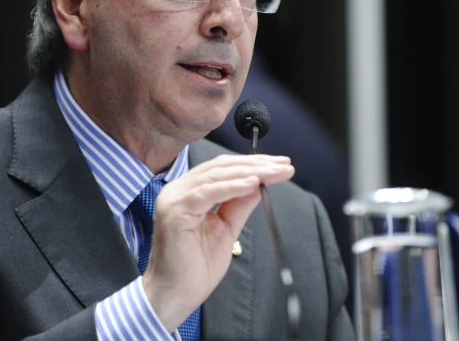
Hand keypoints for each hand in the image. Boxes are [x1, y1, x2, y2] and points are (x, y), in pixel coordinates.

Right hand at [142, 154, 293, 330]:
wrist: (174, 295)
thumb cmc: (194, 268)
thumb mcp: (226, 229)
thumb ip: (239, 205)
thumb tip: (259, 185)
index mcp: (189, 193)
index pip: (223, 168)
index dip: (252, 163)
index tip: (279, 165)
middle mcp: (179, 191)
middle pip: (221, 167)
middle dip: (256, 164)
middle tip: (283, 165)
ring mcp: (174, 199)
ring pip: (216, 175)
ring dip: (249, 172)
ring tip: (273, 172)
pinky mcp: (175, 211)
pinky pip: (207, 193)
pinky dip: (231, 186)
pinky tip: (252, 183)